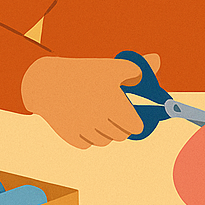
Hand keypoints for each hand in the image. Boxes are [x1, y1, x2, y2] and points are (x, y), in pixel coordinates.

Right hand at [20, 53, 161, 148]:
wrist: (48, 81)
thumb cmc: (85, 73)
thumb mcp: (112, 67)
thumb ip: (138, 68)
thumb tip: (157, 61)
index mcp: (114, 104)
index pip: (135, 127)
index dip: (135, 121)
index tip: (129, 113)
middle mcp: (100, 120)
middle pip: (121, 135)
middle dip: (120, 125)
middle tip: (112, 111)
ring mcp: (85, 130)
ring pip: (105, 141)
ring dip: (105, 131)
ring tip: (97, 114)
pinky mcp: (71, 138)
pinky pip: (88, 144)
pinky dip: (88, 136)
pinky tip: (82, 120)